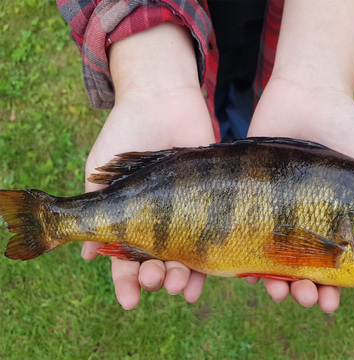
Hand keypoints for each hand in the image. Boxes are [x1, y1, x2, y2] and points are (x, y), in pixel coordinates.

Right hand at [82, 23, 214, 308]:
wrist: (161, 100)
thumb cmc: (124, 132)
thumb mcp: (99, 171)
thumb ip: (93, 210)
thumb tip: (88, 256)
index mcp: (131, 218)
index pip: (126, 261)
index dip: (126, 284)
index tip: (131, 302)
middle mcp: (159, 220)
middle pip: (157, 263)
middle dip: (155, 278)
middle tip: (155, 281)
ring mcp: (185, 212)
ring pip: (184, 257)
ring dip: (181, 277)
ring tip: (180, 284)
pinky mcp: (210, 200)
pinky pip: (211, 236)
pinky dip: (208, 261)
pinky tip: (206, 276)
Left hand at [247, 76, 353, 311]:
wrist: (307, 95)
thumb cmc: (346, 128)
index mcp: (333, 224)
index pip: (332, 268)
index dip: (331, 291)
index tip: (329, 304)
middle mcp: (302, 222)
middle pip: (300, 270)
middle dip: (305, 291)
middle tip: (308, 298)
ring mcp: (273, 212)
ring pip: (270, 260)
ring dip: (276, 284)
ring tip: (279, 293)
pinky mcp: (248, 197)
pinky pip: (241, 234)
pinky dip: (243, 259)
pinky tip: (249, 275)